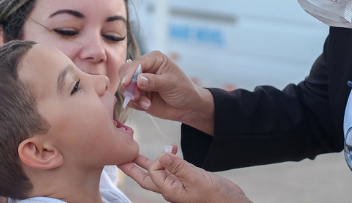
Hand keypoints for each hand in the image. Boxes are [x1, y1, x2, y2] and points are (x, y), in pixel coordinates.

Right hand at [119, 51, 213, 133]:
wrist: (187, 107)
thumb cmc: (183, 90)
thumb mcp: (171, 84)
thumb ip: (154, 81)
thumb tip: (139, 79)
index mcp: (154, 59)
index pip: (136, 63)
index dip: (129, 73)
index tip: (126, 83)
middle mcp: (145, 68)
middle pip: (124, 72)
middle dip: (127, 85)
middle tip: (136, 96)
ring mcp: (140, 82)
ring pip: (124, 87)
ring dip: (133, 97)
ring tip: (146, 104)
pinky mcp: (139, 94)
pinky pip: (129, 99)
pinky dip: (136, 104)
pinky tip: (148, 106)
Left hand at [119, 151, 250, 202]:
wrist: (231, 202)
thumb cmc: (215, 196)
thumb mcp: (196, 179)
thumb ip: (178, 166)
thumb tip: (162, 155)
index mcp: (169, 191)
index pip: (154, 172)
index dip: (157, 160)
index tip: (168, 153)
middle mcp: (171, 188)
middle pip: (146, 178)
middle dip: (132, 168)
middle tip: (120, 159)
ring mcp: (179, 185)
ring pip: (158, 173)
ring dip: (147, 163)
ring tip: (136, 155)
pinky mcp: (187, 180)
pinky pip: (172, 170)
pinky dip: (168, 161)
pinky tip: (170, 152)